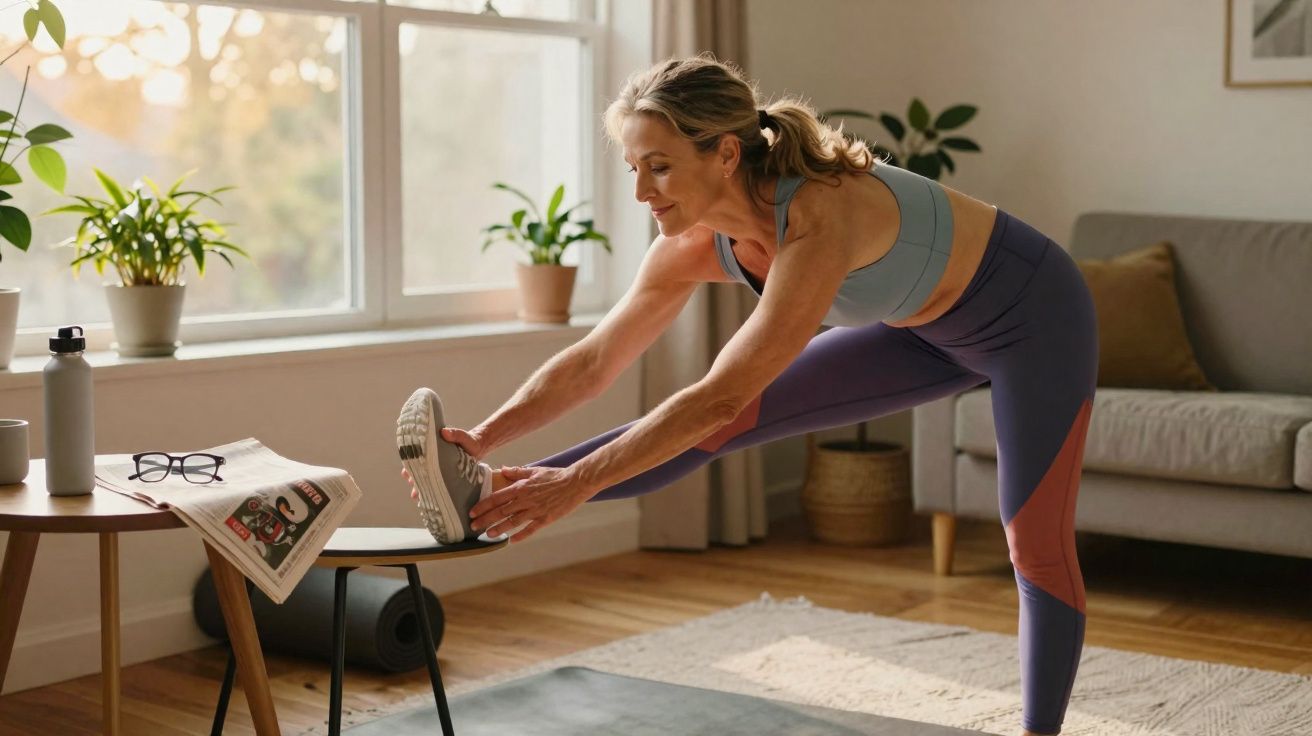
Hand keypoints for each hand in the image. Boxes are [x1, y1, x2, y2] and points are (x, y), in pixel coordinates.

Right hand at [401, 426, 487, 499]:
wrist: (479, 447)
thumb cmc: (469, 440)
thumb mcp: (462, 436)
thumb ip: (455, 434)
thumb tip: (444, 432)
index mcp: (433, 449)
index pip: (417, 457)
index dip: (410, 465)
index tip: (406, 473)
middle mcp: (434, 460)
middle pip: (419, 470)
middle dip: (413, 479)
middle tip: (412, 487)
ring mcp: (440, 469)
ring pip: (427, 479)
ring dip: (420, 487)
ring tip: (416, 496)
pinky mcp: (448, 476)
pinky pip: (438, 484)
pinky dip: (433, 491)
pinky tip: (430, 500)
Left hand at [468, 465, 593, 543]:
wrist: (575, 482)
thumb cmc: (555, 476)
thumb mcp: (535, 470)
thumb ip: (518, 472)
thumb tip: (504, 469)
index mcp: (521, 487)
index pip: (496, 498)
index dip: (483, 506)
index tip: (472, 512)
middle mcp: (525, 500)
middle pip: (500, 511)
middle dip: (485, 520)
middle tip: (473, 527)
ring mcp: (535, 510)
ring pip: (512, 522)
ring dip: (499, 529)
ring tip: (488, 535)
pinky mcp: (545, 518)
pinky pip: (530, 529)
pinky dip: (521, 535)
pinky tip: (512, 541)